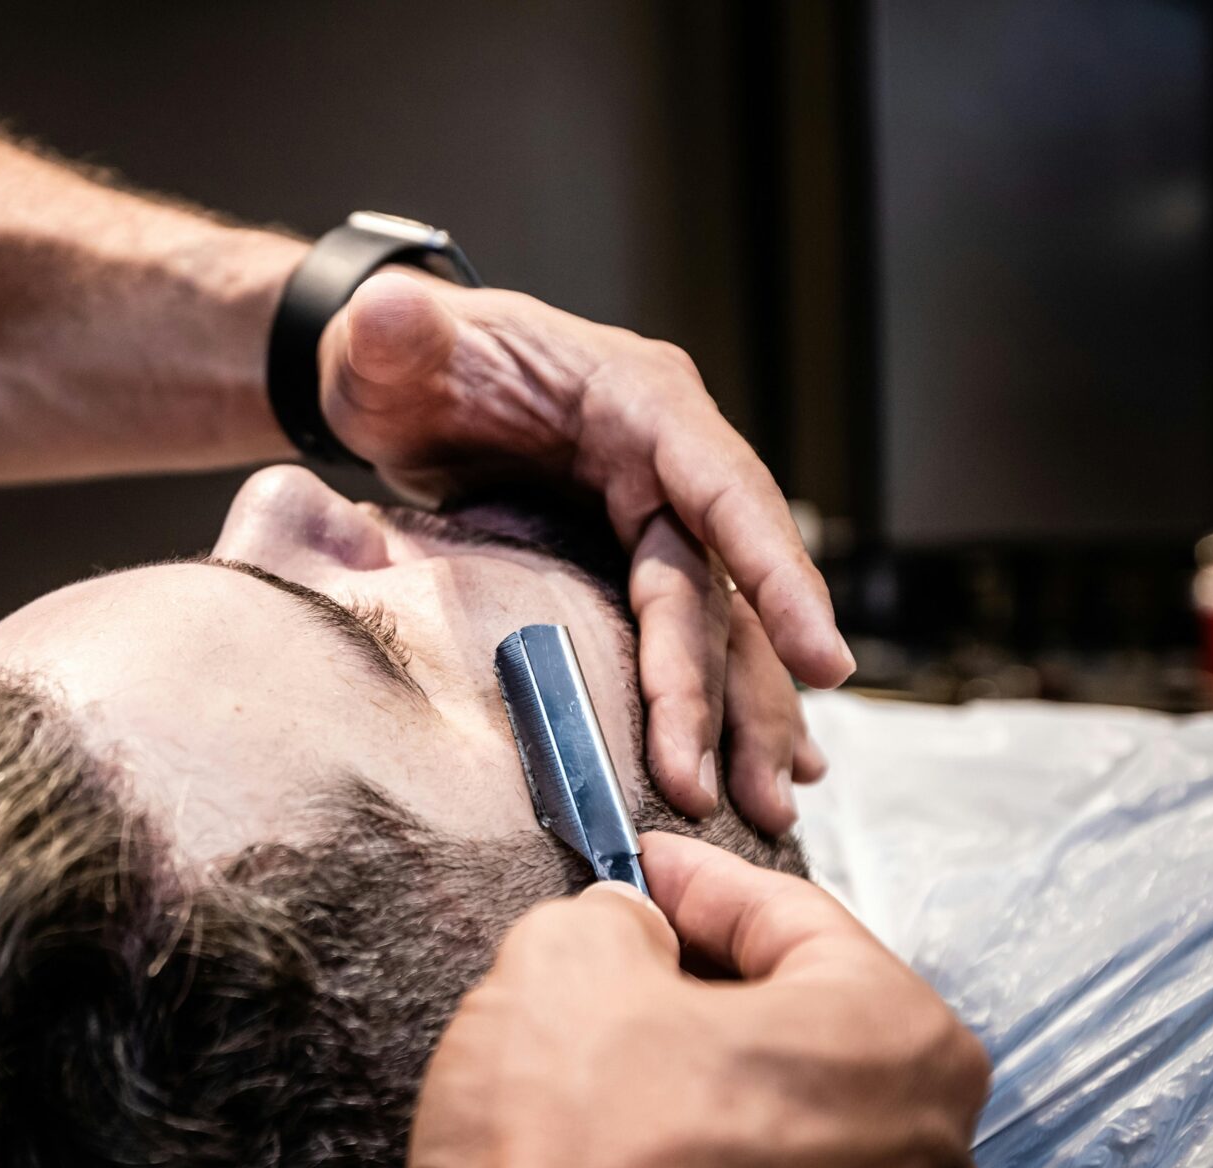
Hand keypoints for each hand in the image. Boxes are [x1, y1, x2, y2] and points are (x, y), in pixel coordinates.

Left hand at [319, 274, 845, 829]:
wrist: (393, 384)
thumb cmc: (396, 359)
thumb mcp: (389, 343)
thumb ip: (394, 335)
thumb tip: (390, 312)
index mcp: (633, 401)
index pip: (722, 486)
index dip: (776, 572)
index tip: (824, 658)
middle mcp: (664, 461)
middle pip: (714, 585)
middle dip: (730, 691)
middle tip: (733, 793)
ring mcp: (651, 514)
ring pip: (716, 626)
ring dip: (743, 718)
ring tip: (770, 809)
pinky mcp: (627, 560)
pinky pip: (689, 637)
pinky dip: (722, 703)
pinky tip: (762, 769)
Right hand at [399, 833, 988, 1167]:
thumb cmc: (578, 1166)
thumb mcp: (568, 963)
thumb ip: (616, 915)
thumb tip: (629, 926)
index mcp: (898, 1037)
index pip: (790, 916)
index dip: (695, 880)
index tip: (641, 868)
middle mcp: (926, 1147)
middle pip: (804, 1014)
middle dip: (706, 975)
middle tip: (619, 948)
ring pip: (786, 1104)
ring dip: (702, 1066)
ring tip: (604, 1047)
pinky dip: (705, 1149)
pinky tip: (622, 1138)